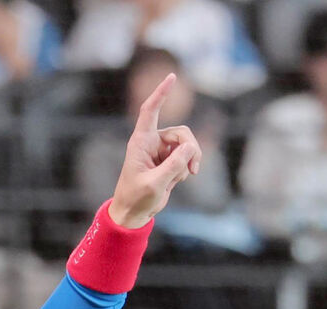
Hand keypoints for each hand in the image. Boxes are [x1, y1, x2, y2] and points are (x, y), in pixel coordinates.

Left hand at [109, 73, 201, 228]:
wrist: (134, 214)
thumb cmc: (136, 198)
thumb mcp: (155, 183)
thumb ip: (173, 165)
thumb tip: (191, 147)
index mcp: (140, 142)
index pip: (149, 111)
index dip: (160, 94)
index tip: (172, 77)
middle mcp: (151, 143)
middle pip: (181, 132)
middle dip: (191, 148)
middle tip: (193, 168)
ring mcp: (161, 152)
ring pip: (186, 145)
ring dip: (190, 160)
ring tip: (188, 175)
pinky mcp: (169, 162)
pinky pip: (186, 157)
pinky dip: (186, 168)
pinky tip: (178, 180)